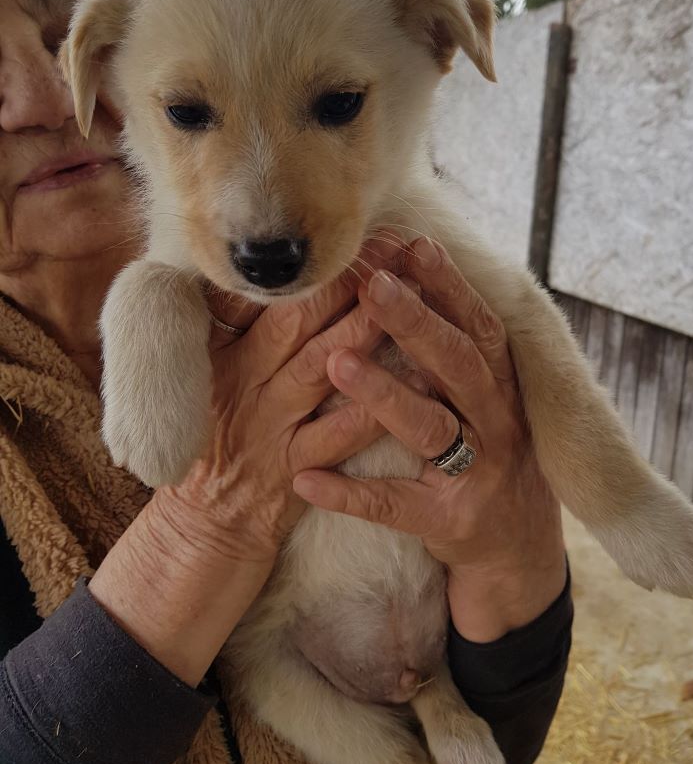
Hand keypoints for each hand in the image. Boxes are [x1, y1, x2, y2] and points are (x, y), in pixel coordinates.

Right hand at [90, 237, 405, 683]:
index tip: (355, 238)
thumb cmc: (214, 438)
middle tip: (390, 253)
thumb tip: (264, 271)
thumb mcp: (205, 374)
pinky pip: (338, 437)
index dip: (313, 270)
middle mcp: (247, 384)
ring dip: (364, 335)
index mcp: (224, 354)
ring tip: (407, 301)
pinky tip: (416, 385)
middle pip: (297, 324)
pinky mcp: (294, 471)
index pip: (267, 300)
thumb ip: (232, 325)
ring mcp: (271, 428)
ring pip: (320, 372)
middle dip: (346, 286)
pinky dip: (375, 410)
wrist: (204, 524)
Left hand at [292, 236, 566, 641]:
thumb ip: (454, 346)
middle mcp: (496, 422)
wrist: (518, 548)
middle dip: (416, 322)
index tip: (411, 245)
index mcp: (501, 384)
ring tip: (336, 363)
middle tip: (372, 286)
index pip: (478, 325)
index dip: (448, 285)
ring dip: (383, 394)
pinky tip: (305, 478)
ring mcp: (475, 474)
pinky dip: (349, 493)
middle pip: (458, 365)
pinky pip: (394, 505)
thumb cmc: (488, 451)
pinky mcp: (448, 522)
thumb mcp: (486, 397)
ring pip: (429, 428)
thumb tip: (412, 269)